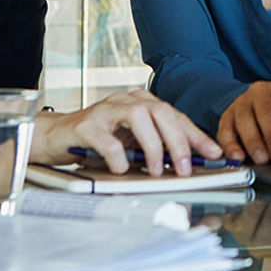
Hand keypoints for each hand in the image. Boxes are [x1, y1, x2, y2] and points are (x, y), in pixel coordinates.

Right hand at [31, 88, 221, 176]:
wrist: (55, 136)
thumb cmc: (98, 140)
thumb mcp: (131, 142)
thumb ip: (155, 147)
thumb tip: (187, 164)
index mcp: (141, 102)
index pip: (175, 115)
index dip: (197, 135)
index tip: (215, 154)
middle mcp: (126, 100)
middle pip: (161, 112)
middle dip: (179, 141)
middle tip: (186, 168)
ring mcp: (105, 110)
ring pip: (139, 117)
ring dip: (153, 146)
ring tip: (157, 170)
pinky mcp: (86, 125)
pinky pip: (107, 139)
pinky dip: (119, 156)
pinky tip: (122, 169)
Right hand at [217, 80, 270, 164]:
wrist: (261, 108)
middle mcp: (260, 92)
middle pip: (266, 112)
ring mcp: (241, 102)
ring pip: (245, 120)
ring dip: (253, 142)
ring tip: (262, 159)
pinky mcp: (227, 117)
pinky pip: (226, 131)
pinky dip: (231, 146)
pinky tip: (238, 157)